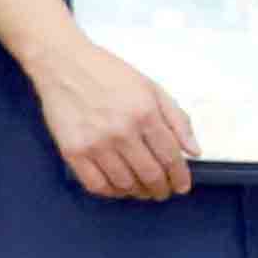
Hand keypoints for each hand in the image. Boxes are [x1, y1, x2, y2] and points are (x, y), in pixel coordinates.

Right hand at [33, 40, 200, 202]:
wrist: (64, 65)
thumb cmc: (109, 73)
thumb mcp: (152, 88)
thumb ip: (177, 120)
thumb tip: (194, 151)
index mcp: (145, 113)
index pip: (170, 157)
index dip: (179, 177)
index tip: (182, 186)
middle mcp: (122, 132)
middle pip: (149, 175)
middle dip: (161, 189)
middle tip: (163, 191)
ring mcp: (95, 144)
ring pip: (125, 184)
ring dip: (138, 192)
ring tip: (142, 189)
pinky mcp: (73, 152)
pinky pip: (96, 185)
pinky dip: (112, 192)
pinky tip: (119, 187)